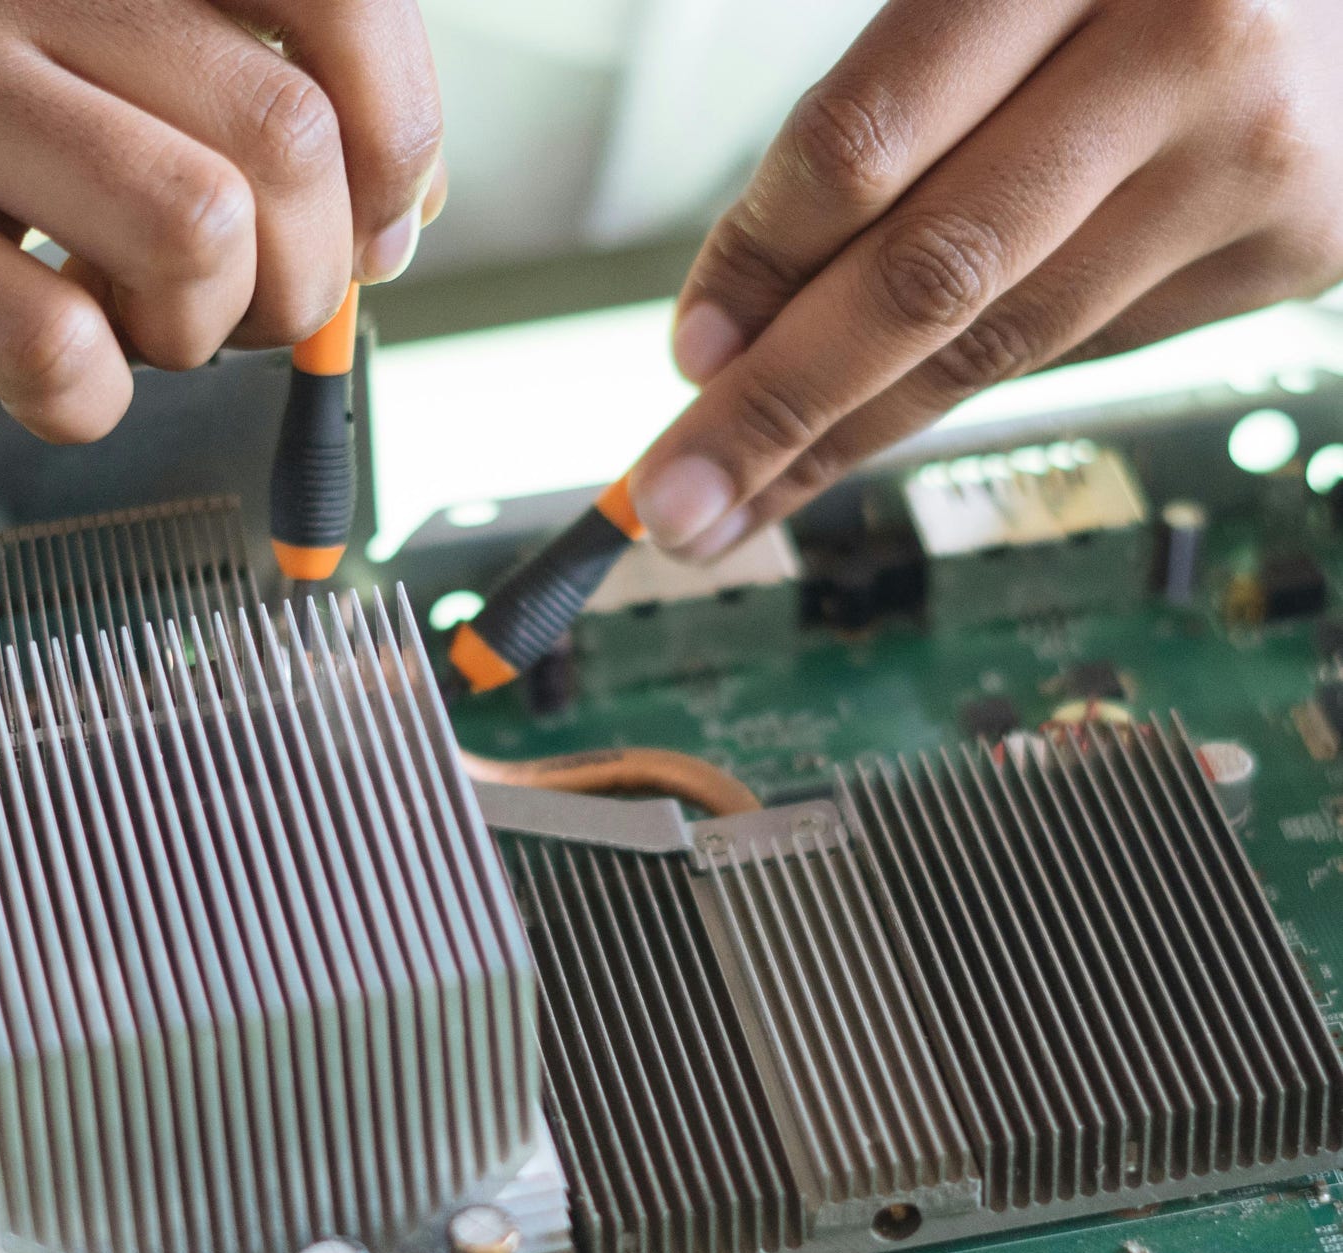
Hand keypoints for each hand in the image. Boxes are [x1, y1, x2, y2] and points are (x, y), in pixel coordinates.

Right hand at [0, 0, 444, 441]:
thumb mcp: (104, 46)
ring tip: (142, 318)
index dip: (396, 130)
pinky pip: (56, 349)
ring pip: (197, 230)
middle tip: (253, 301)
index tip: (381, 220)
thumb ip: (243, 88)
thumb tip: (402, 206)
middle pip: (286, 139)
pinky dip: (90, 398)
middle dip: (307, 272)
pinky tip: (58, 365)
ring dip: (204, 326)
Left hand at [629, 0, 1342, 558]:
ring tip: (745, 503)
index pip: (868, 142)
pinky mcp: (1292, 248)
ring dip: (851, 438)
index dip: (759, 264)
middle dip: (779, 410)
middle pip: (927, 279)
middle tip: (672, 503)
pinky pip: (1081, 343)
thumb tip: (754, 312)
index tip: (686, 354)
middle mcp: (1183, 49)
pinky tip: (885, 414)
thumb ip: (898, 100)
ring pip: (1001, 344)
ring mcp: (1249, 163)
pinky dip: (969, 382)